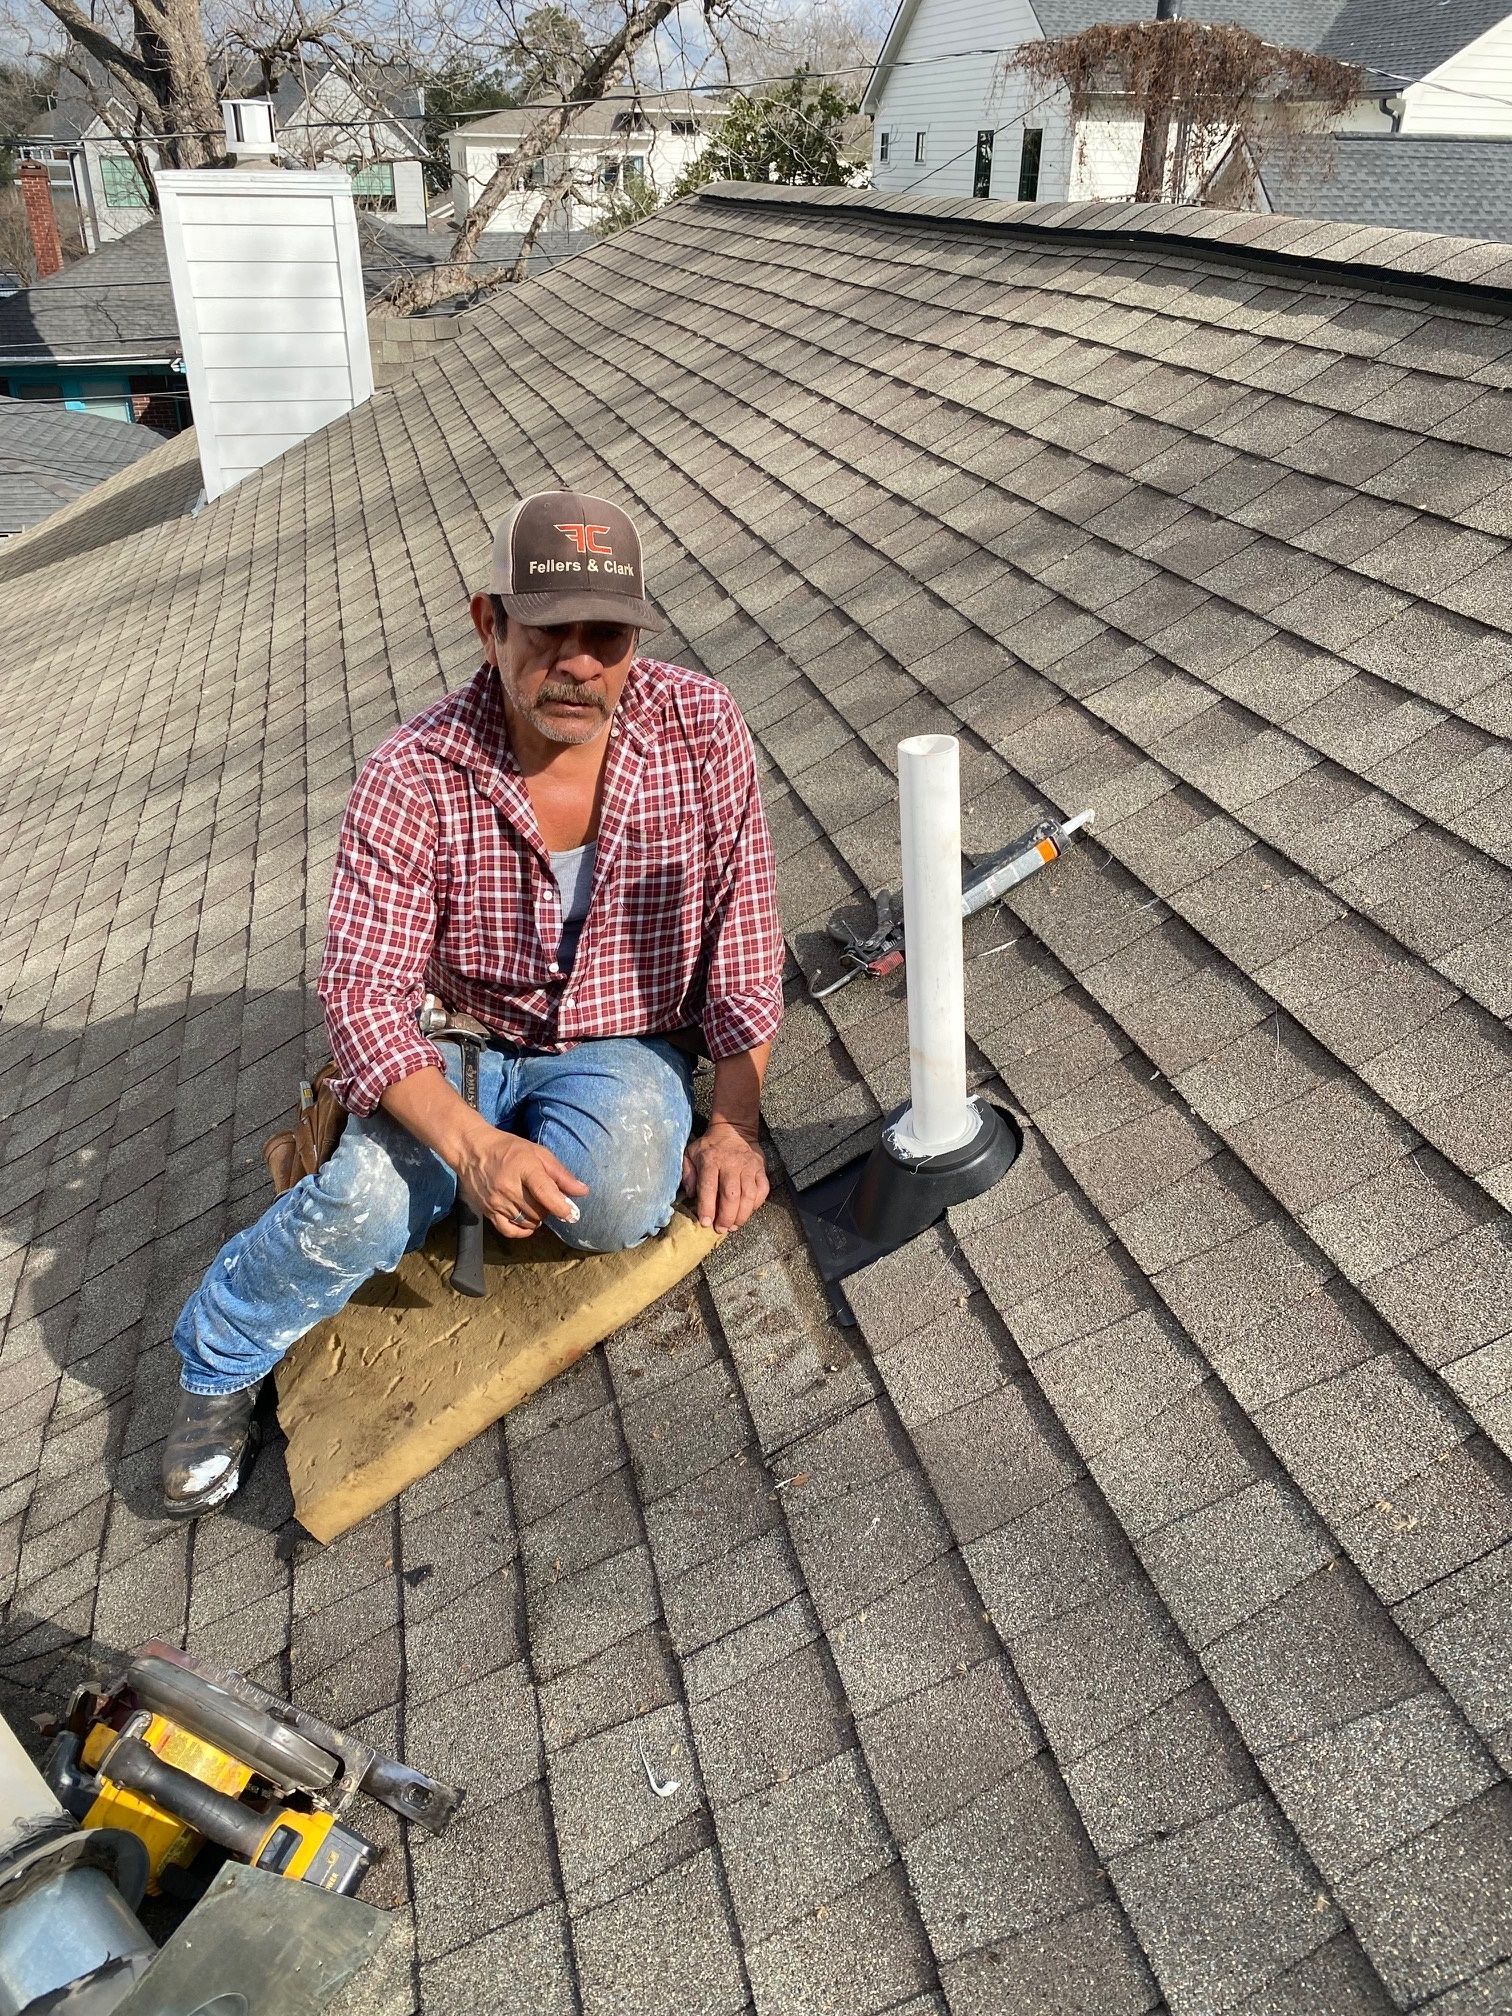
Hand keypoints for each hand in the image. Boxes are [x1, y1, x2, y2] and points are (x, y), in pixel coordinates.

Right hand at [454, 1125, 589, 1239]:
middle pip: (539, 1211)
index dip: (562, 1207)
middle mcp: (508, 1187)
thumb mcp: (538, 1153)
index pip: (545, 1192)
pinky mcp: (487, 1212)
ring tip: (535, 1204)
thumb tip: (582, 1191)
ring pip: (527, 1222)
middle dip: (550, 1209)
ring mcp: (496, 1202)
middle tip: (548, 1198)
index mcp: (524, 1168)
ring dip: (538, 1218)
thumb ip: (561, 1174)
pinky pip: (509, 1231)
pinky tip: (527, 1222)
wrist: (471, 1150)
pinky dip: (522, 1231)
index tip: (573, 1214)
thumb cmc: (509, 1149)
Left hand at [682, 1121, 767, 1232]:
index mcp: (711, 1160)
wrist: (734, 1129)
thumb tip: (692, 1194)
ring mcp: (748, 1167)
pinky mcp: (760, 1169)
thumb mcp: (690, 1154)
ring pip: (748, 1195)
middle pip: (731, 1195)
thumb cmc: (709, 1146)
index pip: (709, 1188)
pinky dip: (756, 1204)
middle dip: (726, 1216)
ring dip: (742, 1214)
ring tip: (734, 1226)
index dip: (707, 1208)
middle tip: (722, 1229)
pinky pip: (762, 1190)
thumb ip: (687, 1174)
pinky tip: (748, 1212)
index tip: (705, 1223)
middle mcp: (731, 1164)